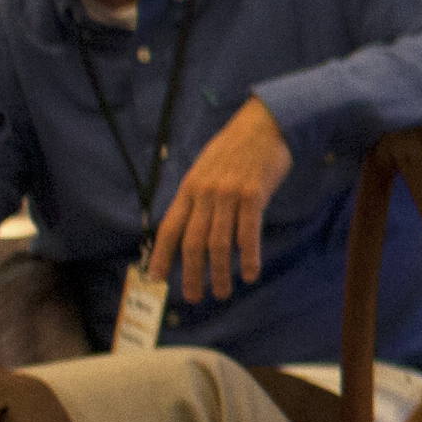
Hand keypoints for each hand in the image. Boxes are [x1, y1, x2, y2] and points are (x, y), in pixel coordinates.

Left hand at [151, 98, 293, 302]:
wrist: (264, 124)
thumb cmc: (235, 148)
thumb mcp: (205, 168)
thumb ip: (197, 197)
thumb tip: (190, 227)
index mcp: (189, 188)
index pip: (169, 228)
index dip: (161, 256)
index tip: (157, 279)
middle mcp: (205, 194)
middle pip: (193, 242)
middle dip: (192, 274)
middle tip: (194, 297)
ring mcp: (229, 195)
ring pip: (220, 243)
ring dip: (220, 272)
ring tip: (222, 292)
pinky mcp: (254, 195)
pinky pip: (248, 233)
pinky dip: (249, 257)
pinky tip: (251, 273)